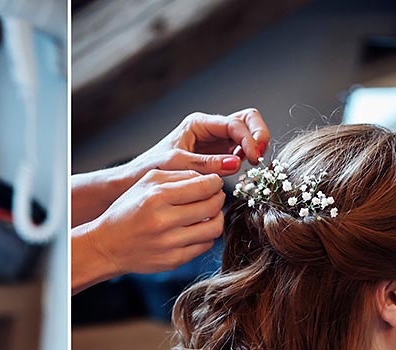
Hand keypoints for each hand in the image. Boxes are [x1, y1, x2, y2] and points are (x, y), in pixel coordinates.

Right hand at [81, 169, 224, 280]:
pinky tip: (196, 230)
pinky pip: (205, 246)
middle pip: (213, 206)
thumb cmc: (127, 211)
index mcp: (157, 197)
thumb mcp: (146, 183)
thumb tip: (208, 179)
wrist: (107, 245)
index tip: (213, 183)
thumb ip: (178, 176)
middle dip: (218, 198)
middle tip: (214, 197)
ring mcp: (170, 244)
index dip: (215, 183)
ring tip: (208, 214)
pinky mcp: (174, 260)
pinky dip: (205, 236)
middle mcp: (164, 221)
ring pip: (214, 228)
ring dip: (217, 218)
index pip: (205, 186)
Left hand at [127, 108, 269, 180]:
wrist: (136, 182)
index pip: (235, 123)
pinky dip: (246, 159)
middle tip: (259, 156)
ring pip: (246, 134)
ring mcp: (215, 142)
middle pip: (247, 120)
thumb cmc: (150, 170)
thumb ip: (205, 164)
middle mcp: (209, 129)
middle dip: (258, 134)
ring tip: (253, 165)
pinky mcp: (217, 157)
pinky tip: (243, 172)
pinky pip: (239, 152)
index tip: (253, 157)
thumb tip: (235, 164)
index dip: (248, 138)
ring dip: (254, 147)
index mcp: (199, 124)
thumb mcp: (176, 165)